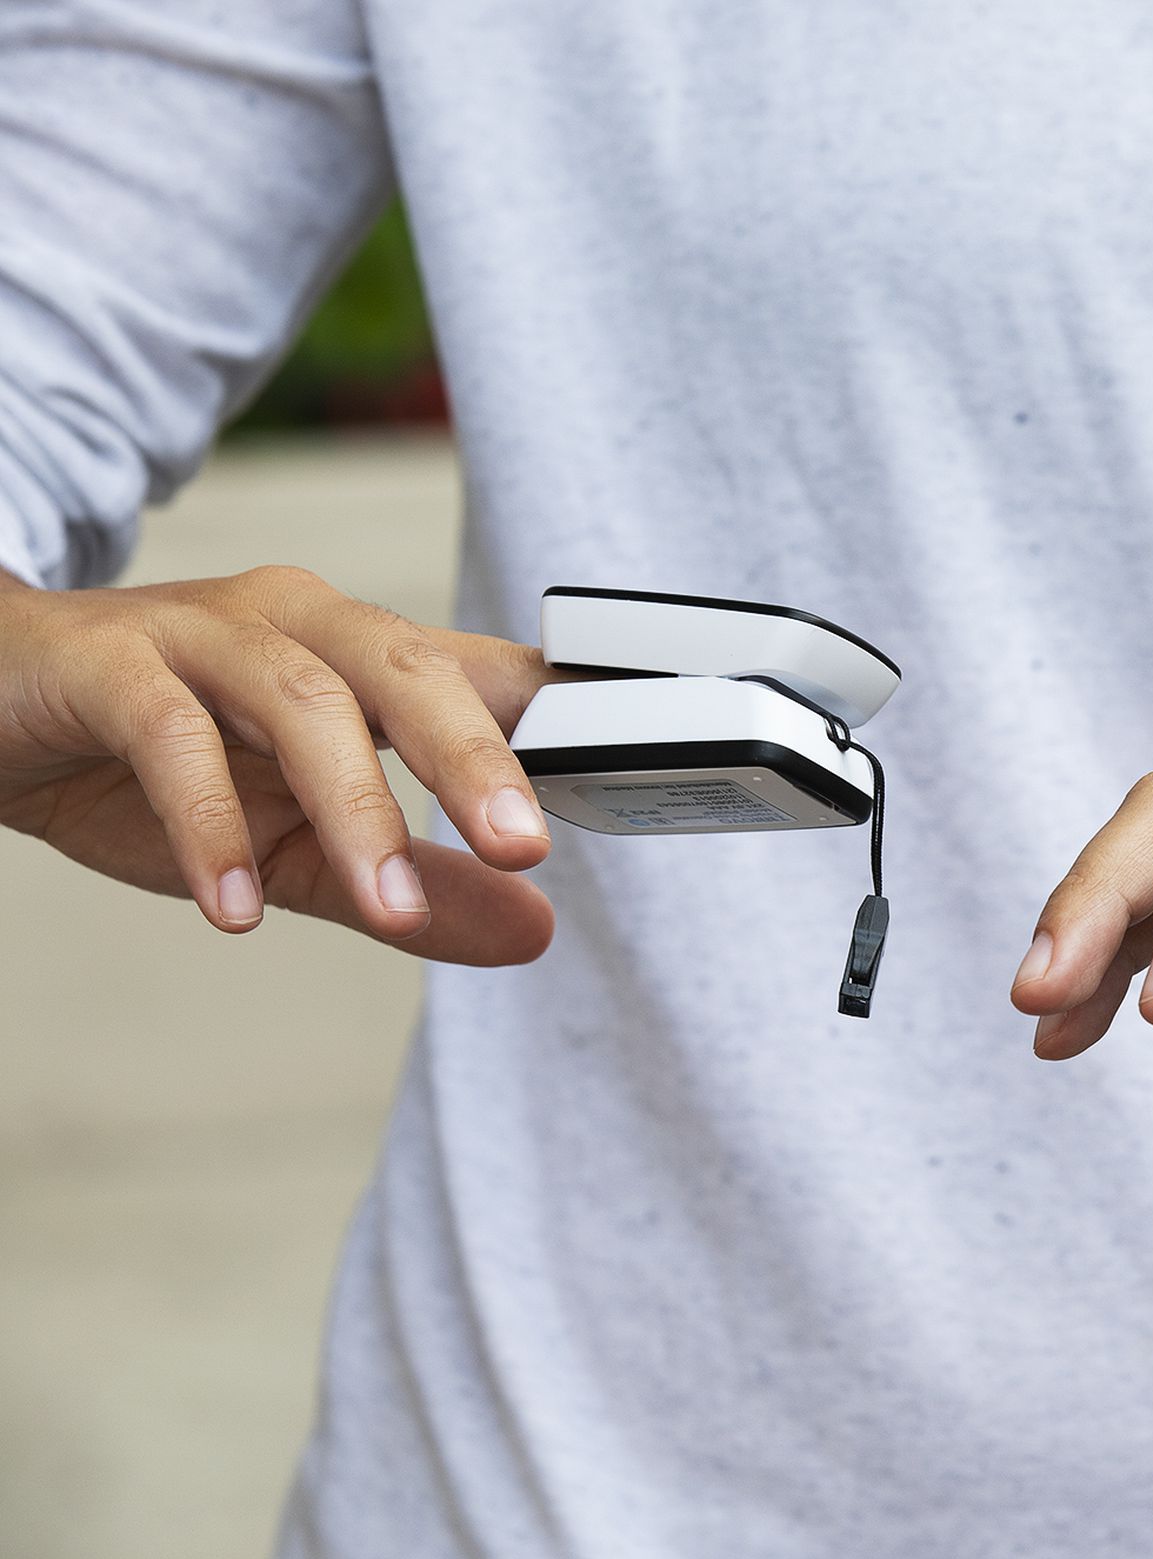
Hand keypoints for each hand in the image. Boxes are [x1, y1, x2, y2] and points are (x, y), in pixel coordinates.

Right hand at [0, 564, 562, 963]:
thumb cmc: (150, 758)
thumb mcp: (300, 843)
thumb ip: (414, 886)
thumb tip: (537, 933)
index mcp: (363, 658)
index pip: (489, 674)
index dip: (571, 711)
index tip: (644, 770)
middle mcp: (298, 626)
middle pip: (412, 673)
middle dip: (476, 761)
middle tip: (526, 850)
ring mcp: (199, 633)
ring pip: (301, 697)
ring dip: (352, 806)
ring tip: (388, 907)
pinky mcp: (103, 661)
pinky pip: (168, 731)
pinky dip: (208, 822)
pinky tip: (235, 905)